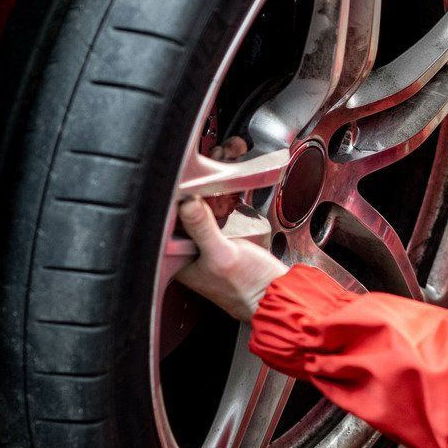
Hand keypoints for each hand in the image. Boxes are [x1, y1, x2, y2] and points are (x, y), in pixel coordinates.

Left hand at [175, 137, 287, 321]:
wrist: (277, 296)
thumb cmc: (247, 287)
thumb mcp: (223, 255)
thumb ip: (202, 228)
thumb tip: (185, 201)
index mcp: (179, 256)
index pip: (170, 213)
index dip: (181, 186)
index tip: (191, 165)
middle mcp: (190, 245)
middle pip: (190, 199)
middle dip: (204, 174)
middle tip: (218, 153)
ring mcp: (209, 237)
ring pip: (208, 196)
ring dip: (219, 174)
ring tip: (230, 152)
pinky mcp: (228, 232)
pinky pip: (225, 202)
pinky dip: (230, 184)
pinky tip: (236, 167)